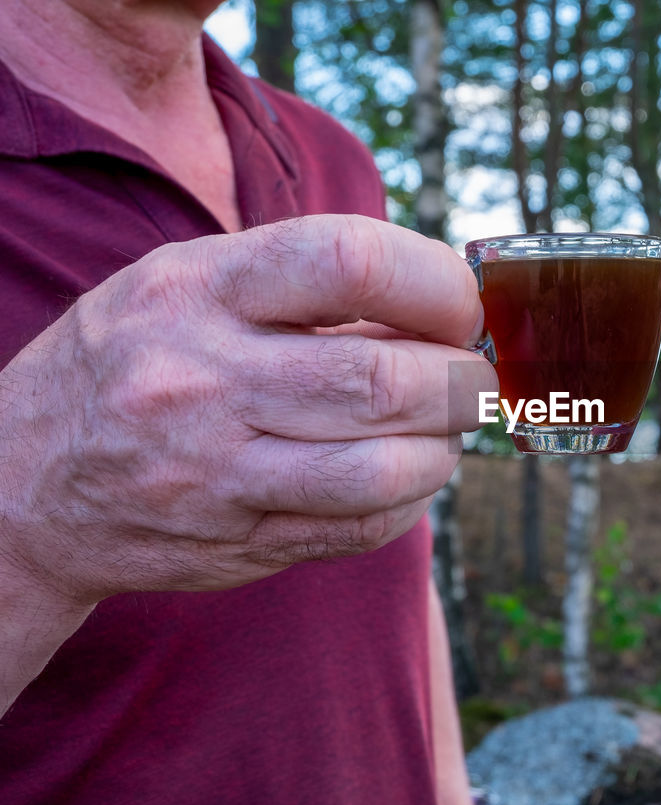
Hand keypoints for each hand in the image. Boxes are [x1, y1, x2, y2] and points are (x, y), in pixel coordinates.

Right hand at [0, 214, 495, 606]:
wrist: (19, 485)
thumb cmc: (132, 361)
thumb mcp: (187, 285)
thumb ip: (303, 282)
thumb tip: (443, 299)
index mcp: (198, 290)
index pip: (349, 262)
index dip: (437, 283)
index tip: (460, 304)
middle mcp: (202, 380)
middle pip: (385, 379)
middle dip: (461, 380)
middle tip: (471, 375)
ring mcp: (216, 473)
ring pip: (385, 468)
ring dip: (444, 447)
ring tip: (442, 428)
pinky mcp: (237, 542)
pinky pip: (363, 527)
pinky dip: (411, 500)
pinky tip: (403, 475)